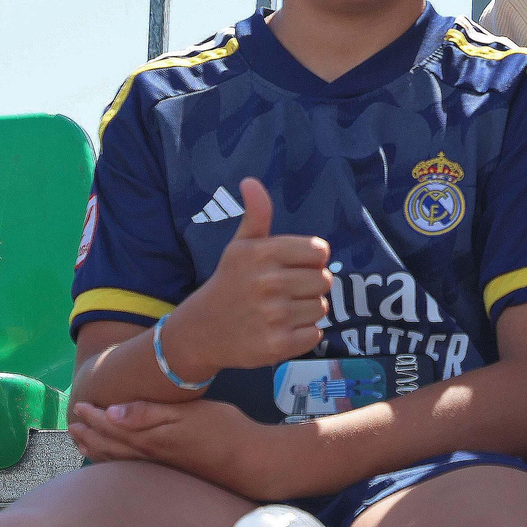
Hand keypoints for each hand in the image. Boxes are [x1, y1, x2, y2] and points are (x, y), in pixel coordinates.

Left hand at [69, 399, 291, 500]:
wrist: (246, 459)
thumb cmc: (220, 428)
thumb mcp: (185, 412)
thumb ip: (148, 412)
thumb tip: (112, 411)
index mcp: (149, 436)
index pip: (112, 425)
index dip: (94, 415)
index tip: (79, 405)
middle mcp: (148, 454)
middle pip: (109, 444)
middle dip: (90, 433)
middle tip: (72, 423)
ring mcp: (158, 465)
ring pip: (117, 458)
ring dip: (97, 448)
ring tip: (83, 441)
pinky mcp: (168, 469)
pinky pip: (130, 466)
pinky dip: (114, 461)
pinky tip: (115, 459)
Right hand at [169, 178, 332, 374]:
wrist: (201, 330)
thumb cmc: (230, 282)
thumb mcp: (240, 245)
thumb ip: (256, 214)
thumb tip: (250, 180)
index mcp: (262, 253)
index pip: (320, 251)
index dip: (311, 260)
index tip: (293, 266)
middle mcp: (268, 282)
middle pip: (324, 280)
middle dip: (310, 286)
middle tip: (286, 292)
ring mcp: (272, 316)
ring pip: (321, 308)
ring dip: (307, 311)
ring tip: (281, 311)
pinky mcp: (276, 346)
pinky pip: (315, 334)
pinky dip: (303, 334)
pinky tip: (281, 330)